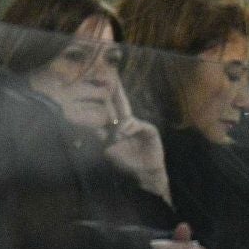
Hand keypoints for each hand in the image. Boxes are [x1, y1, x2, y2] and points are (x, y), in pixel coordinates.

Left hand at [103, 88, 170, 203]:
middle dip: (116, 91)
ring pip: (127, 116)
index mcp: (118, 127)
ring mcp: (140, 126)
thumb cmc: (127, 163)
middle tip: (111, 74)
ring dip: (120, 123)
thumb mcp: (110, 150)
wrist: (144, 174)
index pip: (111, 109)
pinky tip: (126, 133)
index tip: (102, 82)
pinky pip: (138, 125)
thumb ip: (104, 137)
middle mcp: (128, 124)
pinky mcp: (150, 131)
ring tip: (118, 135)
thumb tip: (98, 126)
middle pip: (121, 104)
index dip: (107, 96)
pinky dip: (131, 128)